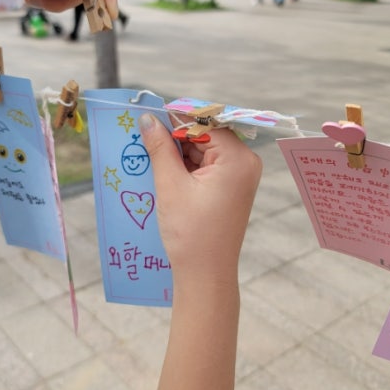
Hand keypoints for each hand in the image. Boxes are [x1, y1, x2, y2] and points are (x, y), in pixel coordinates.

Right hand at [138, 114, 261, 287]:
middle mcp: (245, 163)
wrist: (205, 275)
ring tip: (149, 153)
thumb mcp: (171, 185)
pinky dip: (186, 165)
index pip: (206, 123)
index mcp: (238, 159)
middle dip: (175, 135)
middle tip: (144, 135)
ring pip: (204, 150)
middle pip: (206, 134)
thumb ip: (160, 147)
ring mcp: (239, 176)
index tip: (149, 115)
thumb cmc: (191, 232)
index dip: (176, 118)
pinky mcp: (230, 188)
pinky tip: (162, 168)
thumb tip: (147, 119)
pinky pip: (207, 165)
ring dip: (178, 151)